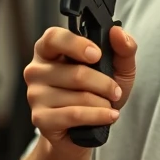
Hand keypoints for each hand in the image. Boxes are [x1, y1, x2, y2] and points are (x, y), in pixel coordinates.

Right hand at [24, 25, 136, 155]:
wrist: (89, 126)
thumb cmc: (99, 90)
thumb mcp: (119, 67)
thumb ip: (123, 48)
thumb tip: (118, 32)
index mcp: (50, 50)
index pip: (53, 38)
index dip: (76, 44)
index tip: (97, 54)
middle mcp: (37, 70)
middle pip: (76, 73)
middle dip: (105, 84)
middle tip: (116, 91)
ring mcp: (35, 95)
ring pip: (79, 96)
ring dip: (103, 103)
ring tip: (108, 105)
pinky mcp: (40, 118)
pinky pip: (75, 115)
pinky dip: (98, 116)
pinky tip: (109, 116)